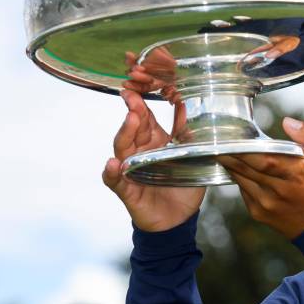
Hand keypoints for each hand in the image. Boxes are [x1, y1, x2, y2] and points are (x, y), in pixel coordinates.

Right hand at [102, 89, 205, 231]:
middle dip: (133, 112)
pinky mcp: (126, 189)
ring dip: (125, 134)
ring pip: (122, 148)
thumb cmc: (183, 185)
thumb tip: (190, 105)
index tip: (137, 84)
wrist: (178, 219)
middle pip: (132, 128)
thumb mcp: (192, 155)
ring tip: (131, 121)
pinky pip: (114, 180)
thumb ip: (188, 133)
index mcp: (154, 141)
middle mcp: (139, 152)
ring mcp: (129, 169)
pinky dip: (111, 172)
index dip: (140, 101)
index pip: (144, 117)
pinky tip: (113, 164)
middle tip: (134, 97)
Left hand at [218, 118, 303, 238]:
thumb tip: (287, 122)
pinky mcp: (260, 214)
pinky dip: (242, 178)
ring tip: (226, 149)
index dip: (241, 147)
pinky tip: (246, 169)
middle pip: (243, 167)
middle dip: (228, 151)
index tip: (230, 134)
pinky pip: (243, 191)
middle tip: (220, 137)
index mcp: (297, 173)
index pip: (261, 158)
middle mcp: (278, 190)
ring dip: (232, 164)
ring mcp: (267, 204)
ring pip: (240, 178)